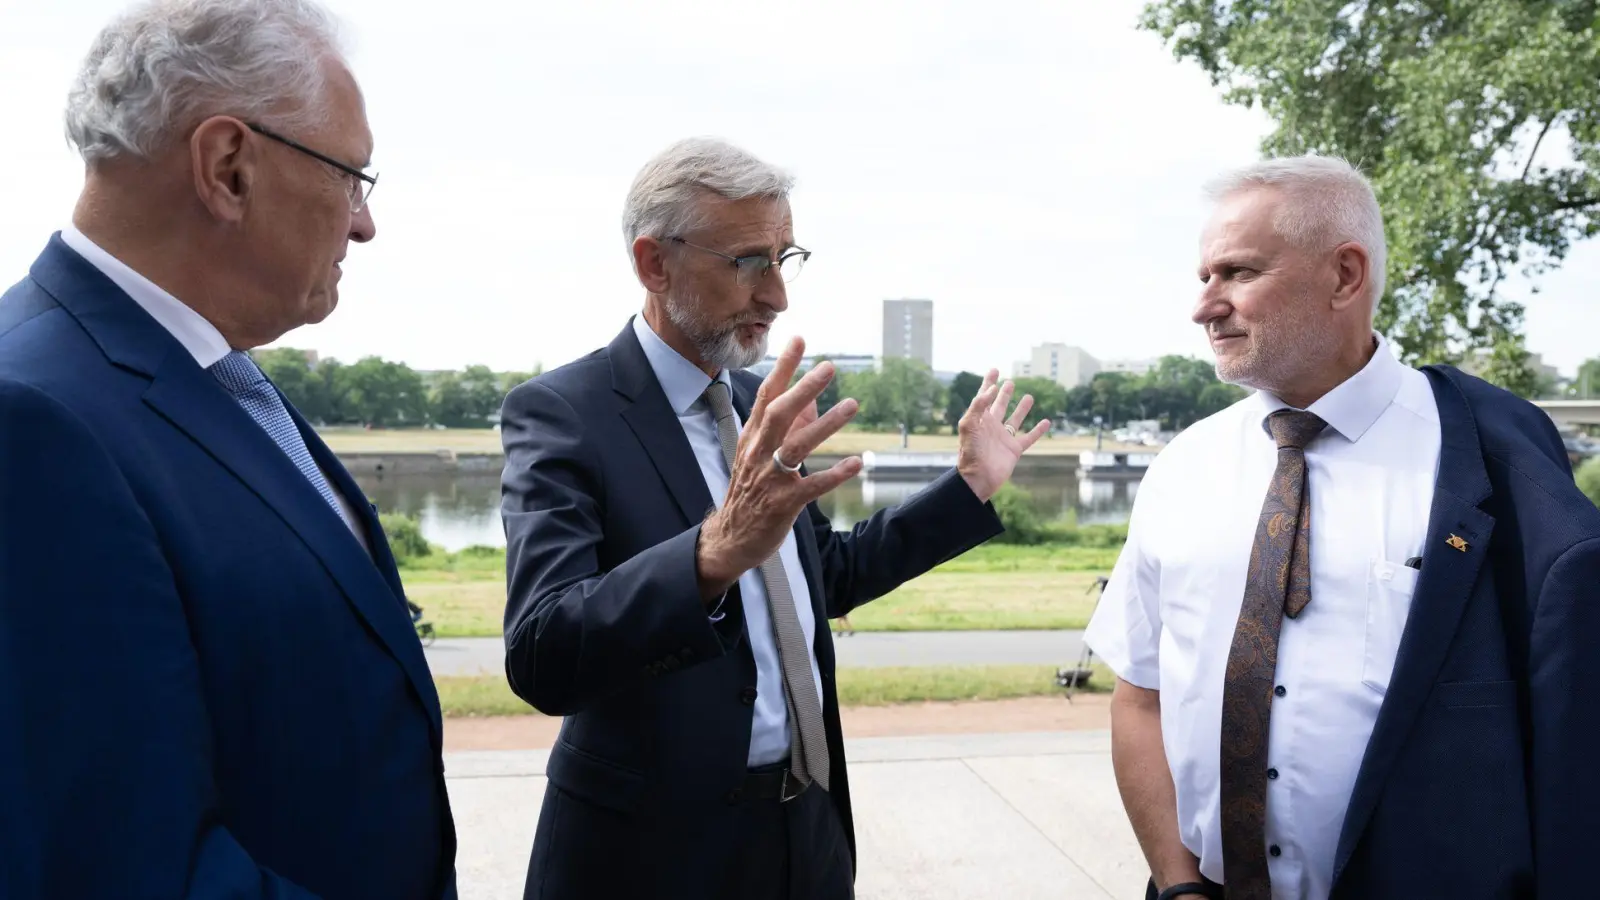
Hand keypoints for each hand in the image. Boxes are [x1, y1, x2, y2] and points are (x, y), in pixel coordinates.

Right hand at [696, 337, 860, 598]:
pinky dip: (834, 474)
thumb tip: (809, 396)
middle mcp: (758, 453)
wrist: (731, 537)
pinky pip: (811, 486)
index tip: (799, 340)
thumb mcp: (759, 453)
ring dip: (826, 424)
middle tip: (829, 367)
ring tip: (853, 406)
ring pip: (797, 446)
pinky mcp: (783, 504)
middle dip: (803, 388)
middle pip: (779, 414)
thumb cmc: (750, 490)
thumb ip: (785, 425)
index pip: (767, 395)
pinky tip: (857, 463)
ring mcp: (770, 478)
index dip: (783, 367)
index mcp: (752, 437)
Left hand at [956, 369, 1048, 502]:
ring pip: (1015, 419)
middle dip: (1004, 394)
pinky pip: (1028, 438)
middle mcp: (992, 427)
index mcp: (979, 419)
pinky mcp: (1014, 450)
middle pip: (999, 406)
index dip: (988, 383)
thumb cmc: (971, 452)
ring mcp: (1003, 438)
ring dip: (1022, 409)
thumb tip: (992, 389)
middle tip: (1009, 382)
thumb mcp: (969, 424)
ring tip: (1029, 396)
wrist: (979, 477)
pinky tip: (1046, 422)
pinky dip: (1038, 430)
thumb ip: (978, 405)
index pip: (984, 397)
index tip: (994, 370)